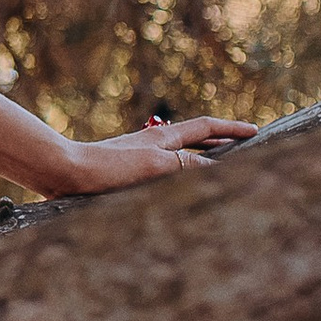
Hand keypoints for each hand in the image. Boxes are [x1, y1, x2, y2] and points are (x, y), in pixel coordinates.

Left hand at [52, 115, 258, 194]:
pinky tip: (177, 192)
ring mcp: (140, 159)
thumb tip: (218, 168)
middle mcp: (154, 145)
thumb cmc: (108, 168)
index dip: (232, 129)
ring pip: (180, 158)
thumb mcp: (156, 166)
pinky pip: (164, 174)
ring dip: (201, 163)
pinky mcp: (126, 175)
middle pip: (195, 141)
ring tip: (218, 173)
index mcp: (164, 138)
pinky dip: (180, 179)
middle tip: (243, 152)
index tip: (255, 131)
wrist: (65, 173)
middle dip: (221, 145)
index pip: (206, 128)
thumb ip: (187, 166)